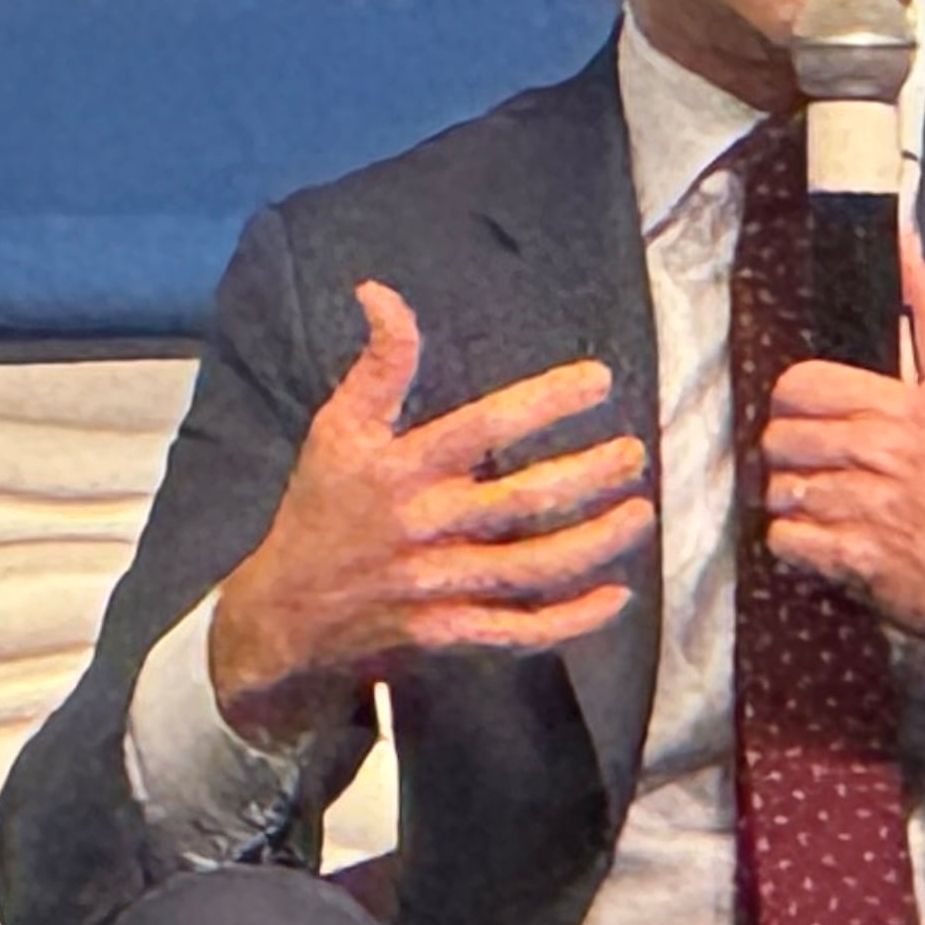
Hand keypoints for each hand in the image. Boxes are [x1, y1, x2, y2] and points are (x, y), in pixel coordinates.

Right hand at [208, 280, 656, 745]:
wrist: (283, 611)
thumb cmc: (321, 507)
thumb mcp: (336, 427)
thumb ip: (376, 364)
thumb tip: (379, 291)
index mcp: (399, 470)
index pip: (482, 428)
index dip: (543, 402)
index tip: (599, 381)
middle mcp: (425, 526)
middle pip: (521, 502)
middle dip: (587, 476)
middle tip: (634, 453)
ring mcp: (439, 585)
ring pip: (532, 568)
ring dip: (594, 542)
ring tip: (641, 513)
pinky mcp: (448, 632)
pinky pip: (518, 632)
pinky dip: (569, 621)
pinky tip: (614, 597)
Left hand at [760, 228, 924, 713]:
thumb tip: (905, 242)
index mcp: (902, 406)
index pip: (801, 387)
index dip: (793, 403)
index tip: (811, 418)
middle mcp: (885, 454)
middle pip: (781, 440)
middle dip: (788, 454)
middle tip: (815, 464)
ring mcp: (871, 510)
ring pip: (782, 490)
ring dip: (792, 500)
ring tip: (823, 502)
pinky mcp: (860, 560)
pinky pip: (789, 541)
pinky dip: (797, 544)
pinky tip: (825, 538)